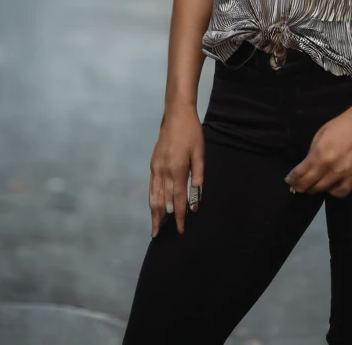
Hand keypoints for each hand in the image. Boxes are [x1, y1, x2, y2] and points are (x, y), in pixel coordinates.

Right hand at [149, 103, 204, 237]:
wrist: (176, 115)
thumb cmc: (192, 133)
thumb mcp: (200, 154)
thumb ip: (198, 178)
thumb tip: (196, 201)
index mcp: (178, 170)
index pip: (179, 199)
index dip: (180, 216)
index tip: (181, 229)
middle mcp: (164, 171)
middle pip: (163, 201)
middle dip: (164, 219)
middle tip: (162, 236)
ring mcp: (156, 168)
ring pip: (154, 196)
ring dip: (154, 213)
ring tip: (155, 228)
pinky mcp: (152, 164)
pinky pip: (150, 186)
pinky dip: (151, 199)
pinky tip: (152, 207)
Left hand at [284, 99, 351, 198]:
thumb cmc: (344, 122)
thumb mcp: (322, 132)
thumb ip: (313, 150)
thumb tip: (308, 163)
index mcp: (319, 153)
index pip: (300, 173)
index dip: (292, 179)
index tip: (288, 179)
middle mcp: (329, 167)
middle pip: (309, 185)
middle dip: (299, 186)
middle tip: (295, 185)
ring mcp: (343, 173)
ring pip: (322, 191)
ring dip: (313, 189)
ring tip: (310, 186)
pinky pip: (341, 192)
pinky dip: (332, 192)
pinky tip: (329, 187)